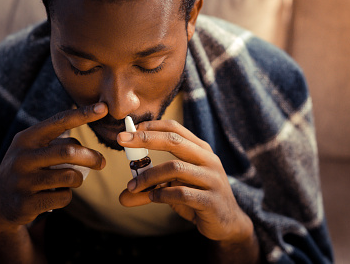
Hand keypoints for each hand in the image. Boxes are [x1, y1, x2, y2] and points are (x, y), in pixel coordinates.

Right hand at [0, 103, 107, 233]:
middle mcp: (22, 157)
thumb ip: (59, 145)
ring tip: (73, 180)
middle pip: (69, 152)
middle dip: (91, 157)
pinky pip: (63, 197)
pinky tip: (56, 195)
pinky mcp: (26, 203)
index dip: (83, 114)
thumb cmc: (28, 170)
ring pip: (69, 176)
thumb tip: (94, 153)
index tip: (103, 108)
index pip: (59, 121)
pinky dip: (67, 196)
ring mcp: (22, 181)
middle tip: (102, 163)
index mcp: (26, 138)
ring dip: (78, 179)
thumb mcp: (35, 151)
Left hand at [117, 120, 253, 244]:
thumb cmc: (198, 198)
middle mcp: (208, 160)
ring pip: (175, 168)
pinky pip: (181, 193)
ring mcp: (212, 179)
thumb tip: (123, 197)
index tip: (130, 130)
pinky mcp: (211, 200)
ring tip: (133, 186)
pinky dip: (162, 194)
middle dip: (145, 139)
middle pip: (174, 141)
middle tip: (122, 141)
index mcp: (200, 150)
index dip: (152, 126)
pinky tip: (153, 197)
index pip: (175, 129)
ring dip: (149, 176)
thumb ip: (151, 188)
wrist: (227, 223)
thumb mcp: (175, 188)